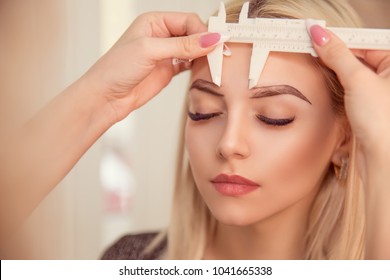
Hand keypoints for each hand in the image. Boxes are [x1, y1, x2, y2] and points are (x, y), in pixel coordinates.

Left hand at [82, 12, 223, 121]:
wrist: (106, 97)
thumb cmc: (117, 68)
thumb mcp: (150, 50)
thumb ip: (182, 45)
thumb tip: (211, 39)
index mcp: (154, 22)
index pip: (188, 21)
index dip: (203, 31)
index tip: (216, 44)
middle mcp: (161, 35)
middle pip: (193, 34)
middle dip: (206, 43)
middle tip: (219, 55)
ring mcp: (166, 54)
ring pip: (193, 50)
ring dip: (204, 56)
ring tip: (215, 64)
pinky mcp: (168, 70)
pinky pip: (189, 65)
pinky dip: (198, 67)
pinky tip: (204, 71)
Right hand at [307, 24, 389, 258]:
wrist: (382, 157)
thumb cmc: (383, 121)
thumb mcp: (358, 80)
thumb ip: (337, 55)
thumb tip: (320, 34)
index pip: (362, 43)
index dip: (338, 39)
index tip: (315, 35)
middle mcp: (388, 76)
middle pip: (355, 56)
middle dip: (333, 54)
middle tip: (310, 47)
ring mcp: (377, 90)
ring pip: (349, 71)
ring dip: (332, 69)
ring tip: (314, 63)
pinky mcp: (367, 104)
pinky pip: (348, 86)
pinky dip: (335, 83)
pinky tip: (324, 81)